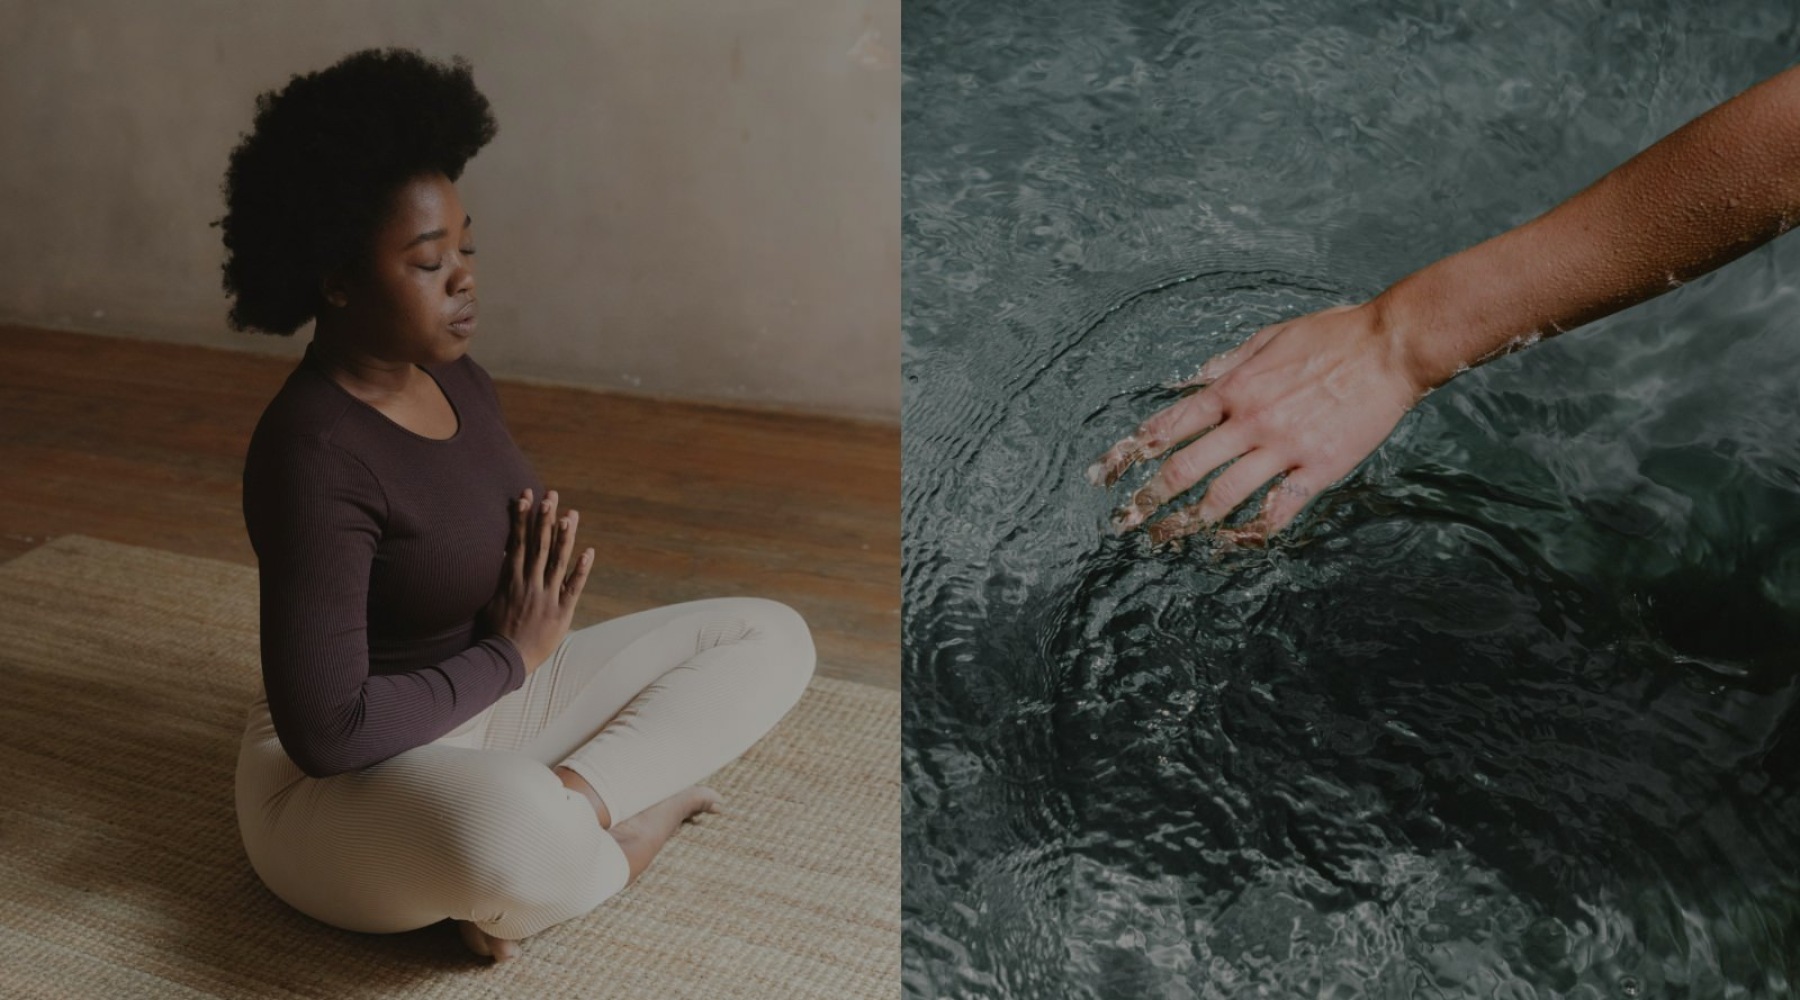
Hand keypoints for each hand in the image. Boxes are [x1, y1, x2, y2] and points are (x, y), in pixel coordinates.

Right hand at [481, 488, 593, 673]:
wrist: (503, 659)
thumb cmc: (494, 633)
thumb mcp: (490, 601)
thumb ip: (499, 579)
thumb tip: (502, 557)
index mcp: (511, 579)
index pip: (518, 542)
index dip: (522, 518)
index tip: (525, 497)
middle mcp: (530, 583)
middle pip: (540, 545)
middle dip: (545, 518)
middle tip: (550, 495)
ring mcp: (547, 596)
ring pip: (558, 561)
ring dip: (565, 536)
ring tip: (570, 514)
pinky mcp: (561, 612)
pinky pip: (573, 587)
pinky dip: (581, 569)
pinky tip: (589, 551)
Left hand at [1086, 300, 1426, 545]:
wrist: (1390, 347)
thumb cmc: (1331, 336)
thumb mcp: (1268, 337)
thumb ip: (1227, 362)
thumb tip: (1192, 380)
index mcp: (1235, 387)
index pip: (1171, 424)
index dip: (1135, 450)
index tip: (1109, 471)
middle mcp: (1250, 419)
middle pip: (1187, 466)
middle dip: (1151, 496)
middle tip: (1128, 518)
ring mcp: (1283, 447)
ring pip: (1224, 494)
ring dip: (1191, 520)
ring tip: (1169, 538)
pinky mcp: (1318, 468)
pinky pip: (1278, 508)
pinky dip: (1254, 530)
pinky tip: (1235, 544)